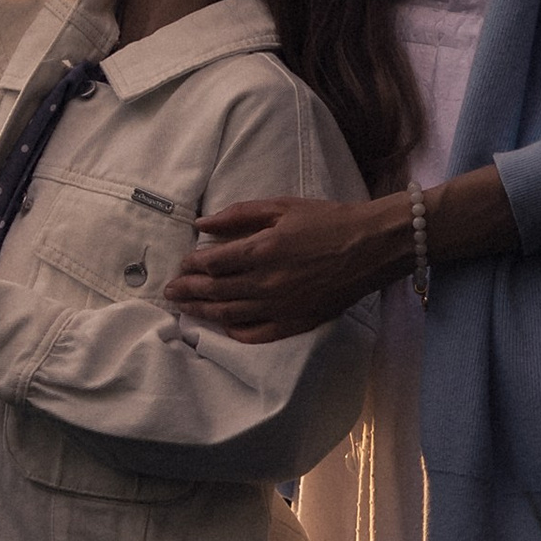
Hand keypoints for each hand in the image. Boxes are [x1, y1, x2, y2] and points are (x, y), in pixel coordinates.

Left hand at [163, 196, 404, 342]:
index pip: (213, 263)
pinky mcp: (295, 323)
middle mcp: (266, 283)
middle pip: (214, 291)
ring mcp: (279, 307)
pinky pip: (255, 333)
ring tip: (184, 309)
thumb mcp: (282, 207)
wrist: (371, 247)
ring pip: (228, 314)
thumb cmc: (327, 220)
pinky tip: (222, 327)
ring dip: (201, 312)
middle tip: (169, 291)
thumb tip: (202, 223)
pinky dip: (234, 331)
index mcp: (262, 250)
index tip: (182, 263)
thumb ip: (240, 215)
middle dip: (187, 291)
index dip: (192, 264)